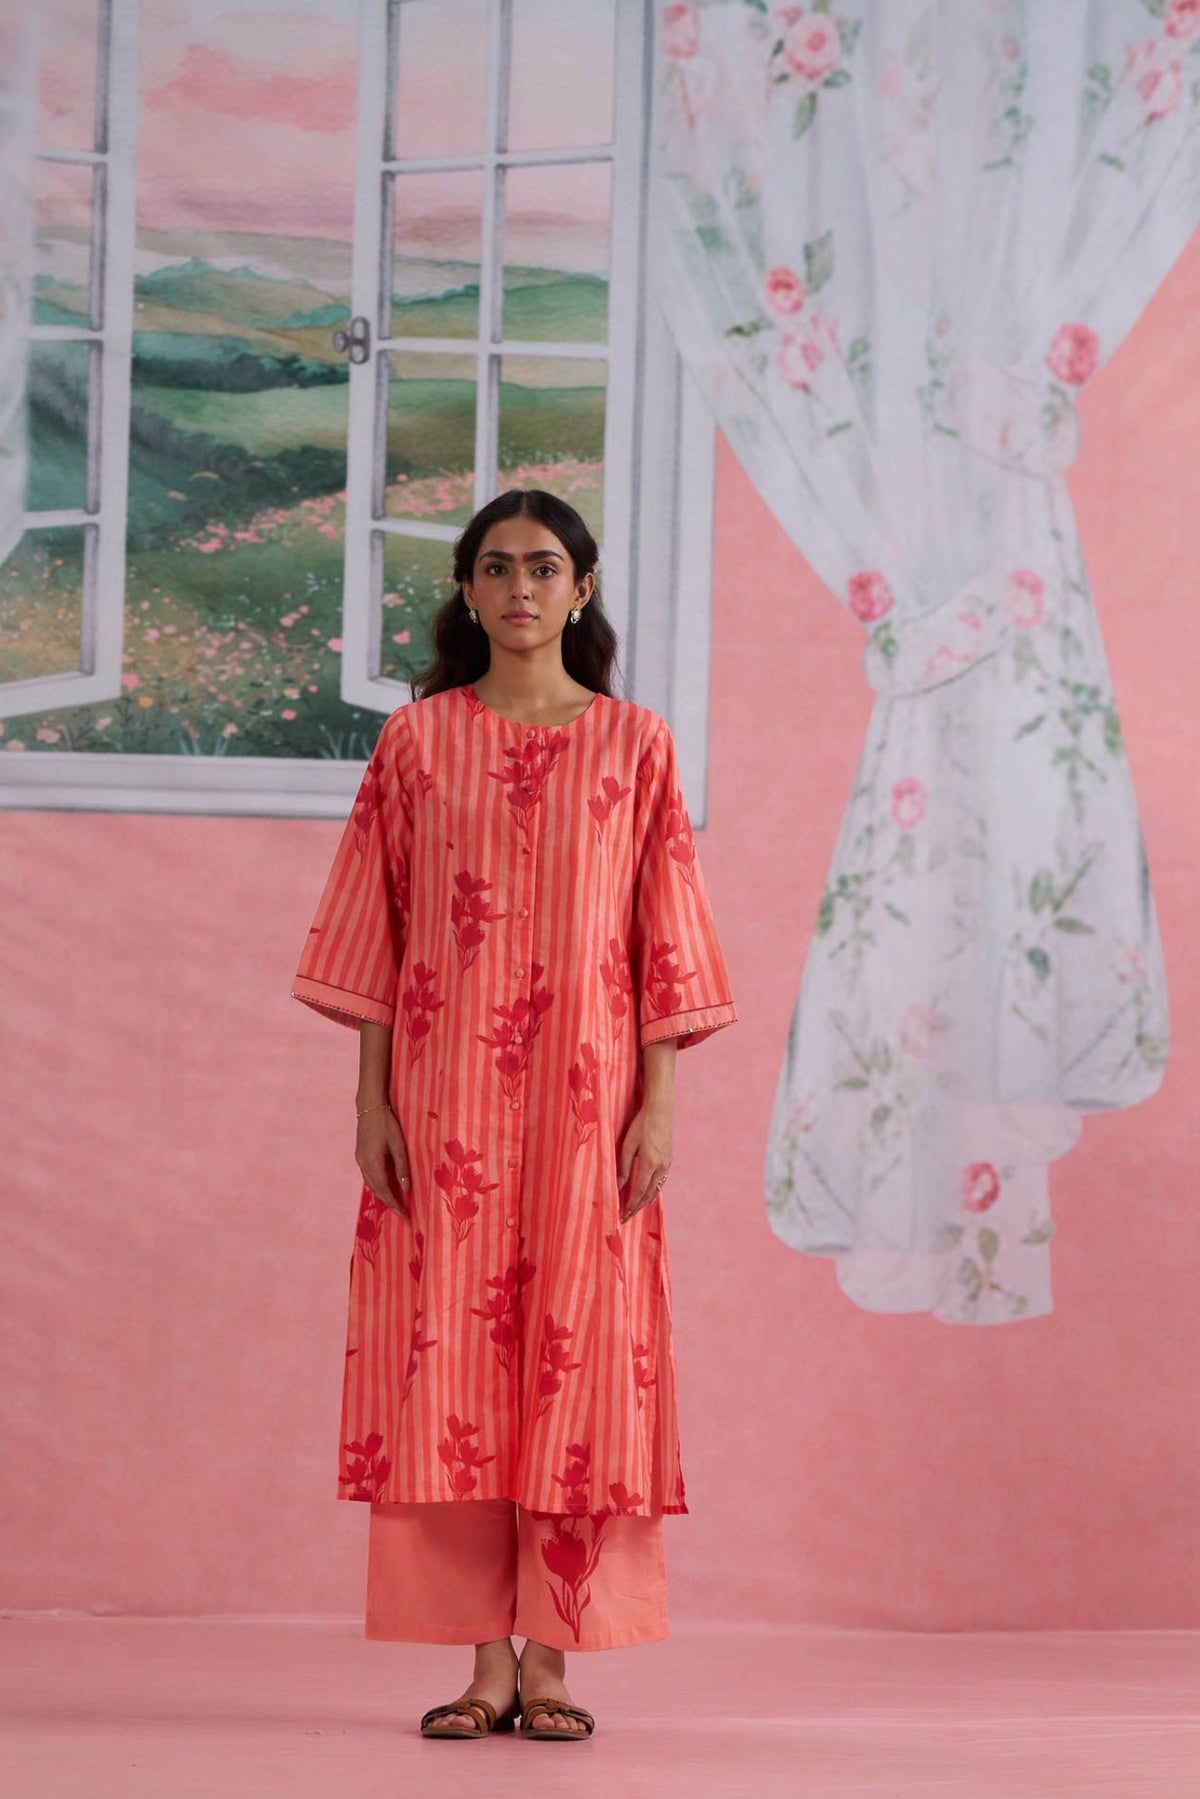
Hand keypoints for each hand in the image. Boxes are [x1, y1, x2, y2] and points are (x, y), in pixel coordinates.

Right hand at [355, 1105, 410, 1218]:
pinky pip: (369, 1177)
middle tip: (402, 1213)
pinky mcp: (360, 1156)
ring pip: (371, 1185)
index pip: (384, 1190)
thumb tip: (406, 1188)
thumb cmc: (386, 1123)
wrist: (369, 1107)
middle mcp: (363, 1164)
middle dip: (389, 1203)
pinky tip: (385, 1188)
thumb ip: (402, 1167)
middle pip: (376, 1191)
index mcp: (373, 1163)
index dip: (394, 1204)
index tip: (404, 1215)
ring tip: (396, 1204)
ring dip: (382, 1196)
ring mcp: (360, 1161)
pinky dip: (377, 1186)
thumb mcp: (398, 1144)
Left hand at [617, 1098, 673, 1220]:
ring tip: (635, 1208)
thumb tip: (617, 1186)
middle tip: (627, 1217)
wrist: (661, 1110)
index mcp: (650, 1163)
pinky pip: (661, 1182)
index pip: (638, 1192)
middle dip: (637, 1207)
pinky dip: (652, 1191)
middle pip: (648, 1195)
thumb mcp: (628, 1145)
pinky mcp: (669, 1160)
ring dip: (645, 1201)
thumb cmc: (642, 1124)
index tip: (623, 1216)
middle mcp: (661, 1167)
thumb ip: (623, 1167)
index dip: (630, 1206)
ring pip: (656, 1190)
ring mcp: (667, 1164)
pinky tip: (647, 1193)